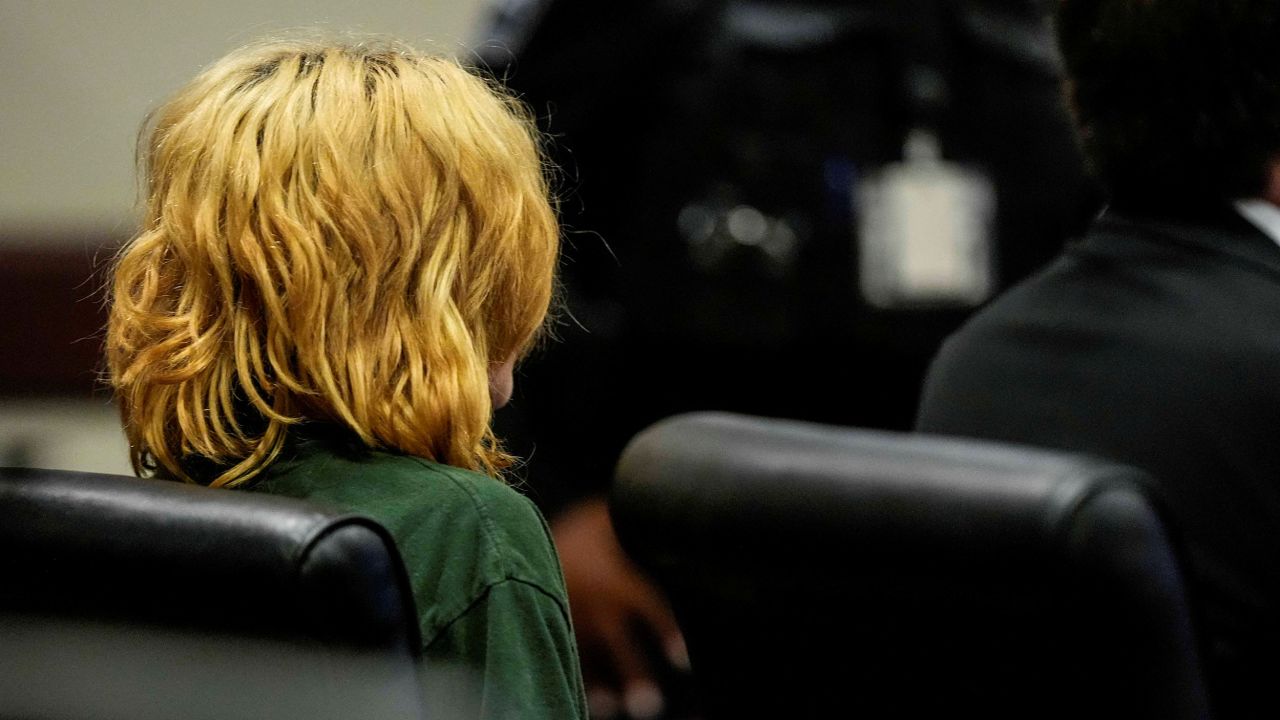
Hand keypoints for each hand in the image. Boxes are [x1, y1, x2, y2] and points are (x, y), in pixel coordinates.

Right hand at [552, 497, 687, 718]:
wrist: (521, 538)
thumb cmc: (579, 533)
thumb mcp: (605, 521)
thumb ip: (633, 527)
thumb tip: (672, 519)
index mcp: (613, 579)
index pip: (646, 605)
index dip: (664, 629)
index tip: (682, 659)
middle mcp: (593, 605)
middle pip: (617, 642)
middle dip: (632, 671)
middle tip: (650, 704)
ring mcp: (570, 622)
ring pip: (589, 659)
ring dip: (602, 687)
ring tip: (615, 708)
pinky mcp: (554, 631)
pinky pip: (568, 660)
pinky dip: (583, 683)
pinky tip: (600, 705)